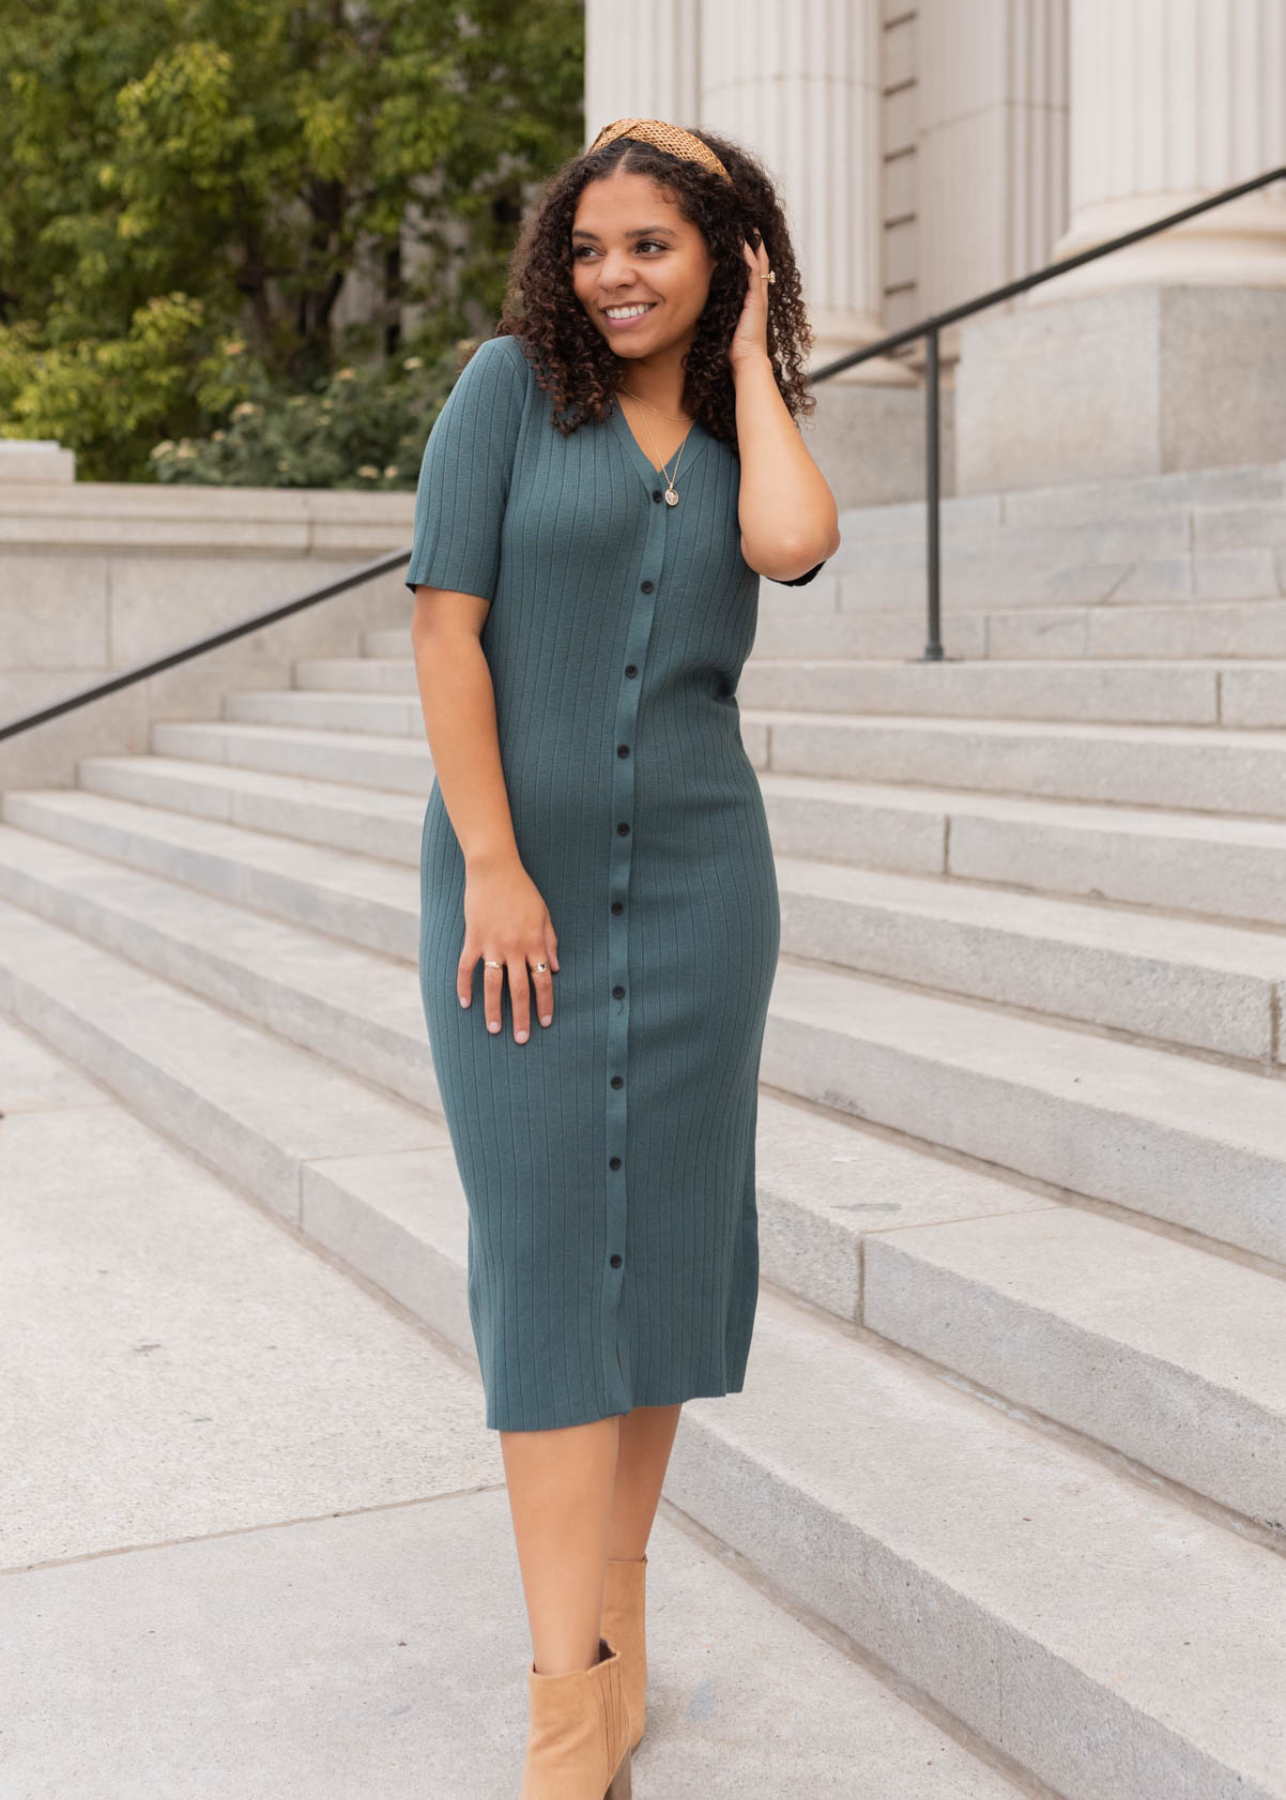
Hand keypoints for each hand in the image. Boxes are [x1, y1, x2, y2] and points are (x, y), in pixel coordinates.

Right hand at [459, 857, 559, 1042]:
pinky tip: (465, 1003)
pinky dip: (464, 986)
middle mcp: (514, 948)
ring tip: (495, 1029)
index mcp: (535, 943)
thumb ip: (550, 942)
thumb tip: (556, 968)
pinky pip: (467, 968)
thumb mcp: (544, 914)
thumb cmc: (522, 890)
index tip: (545, 1022)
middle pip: (519, 989)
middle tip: (521, 1039)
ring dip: (493, 1009)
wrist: (495, 869)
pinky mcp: (473, 939)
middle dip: (522, 1017)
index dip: (545, 1003)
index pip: (543, 980)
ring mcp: (492, 945)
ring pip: (493, 985)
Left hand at [729, 229, 773, 368]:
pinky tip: (744, 243)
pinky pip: (753, 273)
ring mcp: (759, 296)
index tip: (745, 238)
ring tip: (748, 226)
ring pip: (758, 263)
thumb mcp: (726, 323)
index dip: (752, 254)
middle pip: (761, 262)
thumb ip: (721, 311)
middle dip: (756, 243)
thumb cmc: (735, 349)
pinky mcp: (756, 300)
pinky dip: (749, 257)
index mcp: (753, 300)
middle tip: (750, 224)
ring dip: (753, 244)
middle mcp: (759, 295)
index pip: (755, 271)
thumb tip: (704, 304)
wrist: (747, 361)